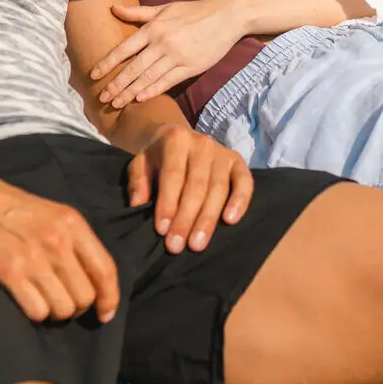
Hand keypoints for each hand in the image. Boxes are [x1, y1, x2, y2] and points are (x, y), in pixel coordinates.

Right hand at [0, 168, 121, 323]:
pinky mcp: (10, 272)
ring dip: (56, 312)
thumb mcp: (54, 213)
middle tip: (62, 300)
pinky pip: (38, 311)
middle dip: (76, 306)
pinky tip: (27, 299)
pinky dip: (35, 312)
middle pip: (85, 296)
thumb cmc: (12, 207)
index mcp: (72, 223)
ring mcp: (34, 258)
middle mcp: (58, 241)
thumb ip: (75, 242)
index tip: (105, 313)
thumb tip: (94, 279)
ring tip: (45, 300)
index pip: (105, 270)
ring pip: (63, 308)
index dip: (110, 298)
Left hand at [90, 0, 246, 107]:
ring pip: (148, 78)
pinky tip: (140, 99)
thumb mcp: (164, 8)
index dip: (108, 64)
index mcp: (153, 28)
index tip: (94, 75)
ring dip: (130, 92)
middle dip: (116, 84)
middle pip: (133, 68)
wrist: (225, 16)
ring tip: (116, 103)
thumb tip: (113, 8)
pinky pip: (167, 82)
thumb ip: (138, 12)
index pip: (124, 49)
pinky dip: (153, 91)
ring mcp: (176, 56)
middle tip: (102, 97)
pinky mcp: (190, 67)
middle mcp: (161, 43)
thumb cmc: (192, 11)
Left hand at [126, 124, 254, 253]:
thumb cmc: (157, 157)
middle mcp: (202, 144)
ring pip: (218, 189)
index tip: (162, 230)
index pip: (173, 176)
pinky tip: (230, 221)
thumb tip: (138, 204)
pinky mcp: (237, 162)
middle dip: (186, 218)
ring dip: (207, 219)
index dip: (168, 204)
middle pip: (196, 186)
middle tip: (176, 246)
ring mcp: (222, 152)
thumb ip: (138, 181)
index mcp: (175, 140)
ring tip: (197, 244)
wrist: (176, 137)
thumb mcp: (139, 163)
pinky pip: (244, 182)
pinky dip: (240, 201)